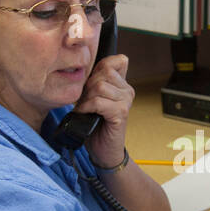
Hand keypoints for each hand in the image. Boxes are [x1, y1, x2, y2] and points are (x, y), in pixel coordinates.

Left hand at [77, 53, 133, 168]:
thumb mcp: (93, 98)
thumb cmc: (96, 124)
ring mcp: (126, 101)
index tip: (90, 84)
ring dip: (86, 97)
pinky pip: (98, 101)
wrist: (104, 150)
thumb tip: (82, 68)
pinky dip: (86, 107)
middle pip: (104, 72)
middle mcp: (127, 90)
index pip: (116, 60)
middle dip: (88, 85)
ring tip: (84, 107)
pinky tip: (84, 113)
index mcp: (122, 84)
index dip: (99, 68)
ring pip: (99, 86)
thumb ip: (94, 82)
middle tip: (84, 100)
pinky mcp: (121, 113)